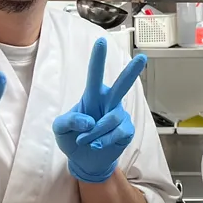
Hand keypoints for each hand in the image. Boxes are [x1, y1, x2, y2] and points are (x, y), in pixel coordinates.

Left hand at [54, 38, 146, 183]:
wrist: (85, 161)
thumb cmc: (72, 139)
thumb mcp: (60, 129)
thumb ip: (69, 120)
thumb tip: (89, 120)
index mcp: (92, 96)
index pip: (94, 75)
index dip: (97, 59)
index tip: (101, 41)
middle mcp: (108, 102)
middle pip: (122, 85)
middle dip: (132, 72)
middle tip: (142, 58)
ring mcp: (119, 116)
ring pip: (112, 117)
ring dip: (96, 131)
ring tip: (86, 140)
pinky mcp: (126, 131)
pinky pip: (118, 132)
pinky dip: (104, 140)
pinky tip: (97, 145)